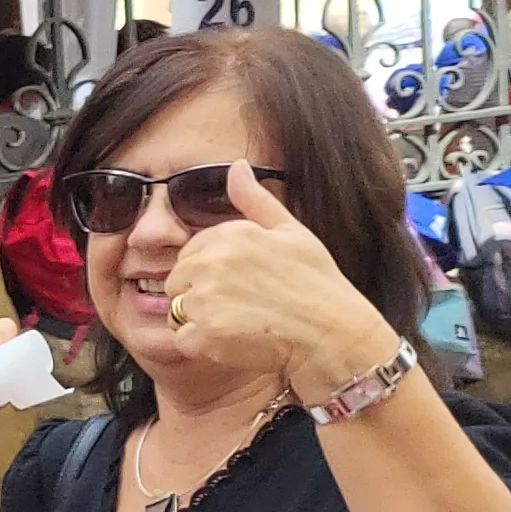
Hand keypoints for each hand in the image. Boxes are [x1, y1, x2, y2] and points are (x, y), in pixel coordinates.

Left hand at [153, 163, 401, 399]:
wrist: (333, 334)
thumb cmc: (316, 283)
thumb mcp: (292, 231)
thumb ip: (255, 200)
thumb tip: (236, 165)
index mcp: (229, 234)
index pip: (190, 252)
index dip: (211, 271)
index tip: (241, 283)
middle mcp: (212, 263)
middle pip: (177, 281)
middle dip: (200, 294)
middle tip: (241, 306)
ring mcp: (206, 299)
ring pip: (177, 311)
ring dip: (200, 321)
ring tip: (240, 323)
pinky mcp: (205, 334)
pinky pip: (183, 340)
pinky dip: (202, 346)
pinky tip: (234, 342)